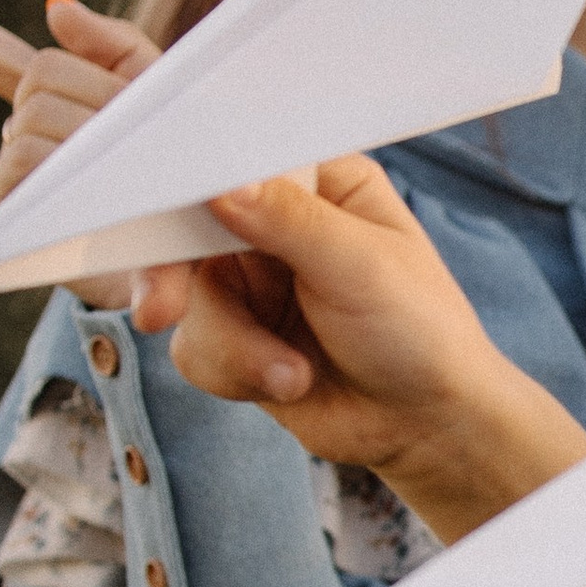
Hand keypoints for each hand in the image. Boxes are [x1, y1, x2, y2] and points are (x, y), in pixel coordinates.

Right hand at [0, 0, 161, 304]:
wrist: (205, 254)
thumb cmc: (188, 171)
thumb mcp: (165, 98)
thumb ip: (115, 45)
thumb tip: (52, 8)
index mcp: (55, 96)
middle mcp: (23, 135)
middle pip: (41, 75)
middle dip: (101, 91)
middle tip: (151, 135)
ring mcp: (14, 179)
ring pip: (35, 121)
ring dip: (94, 135)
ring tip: (142, 171)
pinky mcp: (14, 220)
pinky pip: (24, 169)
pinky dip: (60, 177)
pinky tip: (79, 195)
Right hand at [133, 155, 585, 536]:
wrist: (427, 426)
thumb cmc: (420, 332)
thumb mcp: (360, 266)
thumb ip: (288, 220)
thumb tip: (219, 184)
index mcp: (320, 182)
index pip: (240, 160)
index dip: (194, 183)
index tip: (159, 209)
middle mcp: (279, 223)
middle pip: (188, 226)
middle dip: (174, 274)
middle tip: (160, 307)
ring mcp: (254, 280)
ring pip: (186, 296)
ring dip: (234, 344)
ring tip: (295, 375)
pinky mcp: (238, 336)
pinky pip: (194, 347)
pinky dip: (236, 371)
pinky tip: (291, 384)